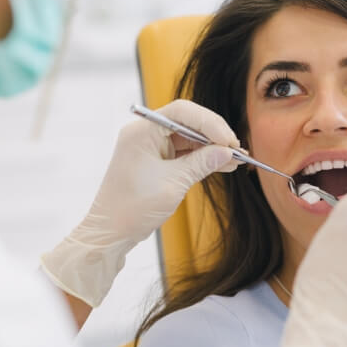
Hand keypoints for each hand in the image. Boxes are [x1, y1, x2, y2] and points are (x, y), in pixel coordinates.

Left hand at [41, 99, 239, 306]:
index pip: (182, 112)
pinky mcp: (156, 160)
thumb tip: (227, 152)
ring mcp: (150, 146)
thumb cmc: (132, 208)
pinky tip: (222, 164)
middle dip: (213, 134)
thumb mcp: (173, 184)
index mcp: (142, 131)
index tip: (229, 140)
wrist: (110, 233)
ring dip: (211, 147)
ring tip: (235, 159)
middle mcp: (145, 133)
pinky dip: (202, 158)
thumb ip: (201, 163)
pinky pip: (184, 152)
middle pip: (187, 121)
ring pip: (188, 137)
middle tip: (235, 149)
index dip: (210, 123)